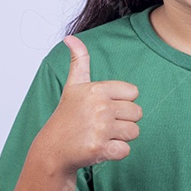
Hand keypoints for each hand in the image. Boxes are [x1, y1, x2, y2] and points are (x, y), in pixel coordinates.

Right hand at [36, 36, 141, 174]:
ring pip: (134, 132)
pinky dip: (115, 152)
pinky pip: (126, 150)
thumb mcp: (73, 86)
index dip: (122, 102)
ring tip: (101, 136)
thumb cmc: (67, 116)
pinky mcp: (100, 148)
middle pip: (137, 113)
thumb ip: (78, 61)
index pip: (133, 92)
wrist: (53, 149)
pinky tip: (100, 148)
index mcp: (96, 89)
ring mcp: (100, 128)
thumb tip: (70, 37)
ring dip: (120, 137)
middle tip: (102, 125)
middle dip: (123, 121)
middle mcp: (100, 106)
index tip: (104, 108)